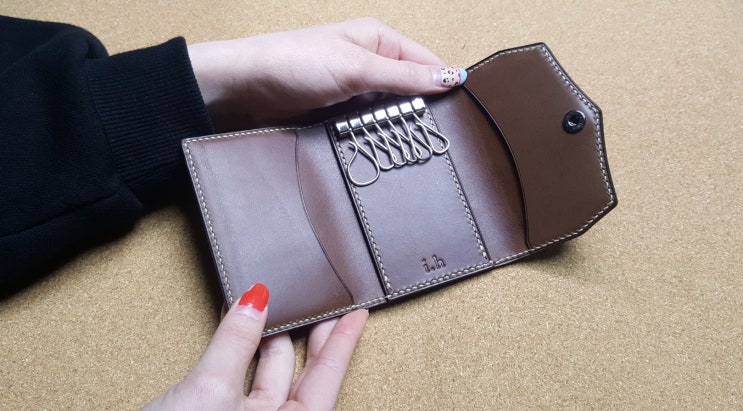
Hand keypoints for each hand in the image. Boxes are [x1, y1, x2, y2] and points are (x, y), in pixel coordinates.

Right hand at [142, 283, 368, 410]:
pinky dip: (243, 352)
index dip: (342, 343)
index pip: (326, 378)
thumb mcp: (210, 391)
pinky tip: (244, 328)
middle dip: (310, 337)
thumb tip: (256, 300)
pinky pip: (242, 381)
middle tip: (321, 301)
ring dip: (270, 340)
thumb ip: (235, 343)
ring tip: (275, 305)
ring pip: (270, 377)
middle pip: (301, 376)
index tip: (358, 314)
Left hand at [187, 17, 465, 129]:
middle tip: (433, 142)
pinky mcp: (339, 112)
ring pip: (389, 111)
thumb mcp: (358, 68)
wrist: (245, 88)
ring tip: (409, 150)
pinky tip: (382, 149)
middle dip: (419, 112)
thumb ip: (405, 77)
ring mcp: (354, 90)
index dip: (443, 87)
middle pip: (411, 90)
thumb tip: (452, 78)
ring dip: (395, 127)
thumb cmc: (297, 64)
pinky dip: (374, 135)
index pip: (427, 64)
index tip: (458, 117)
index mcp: (380, 40)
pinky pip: (367, 125)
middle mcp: (371, 63)